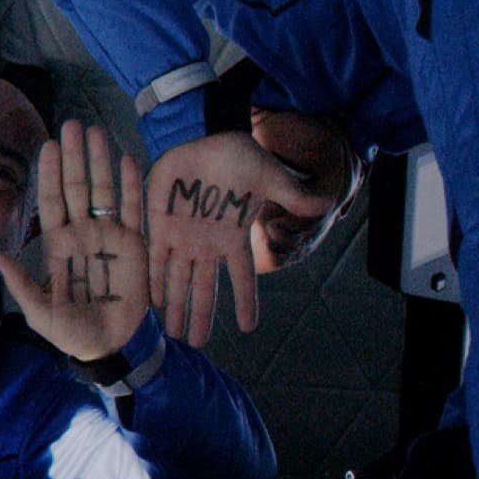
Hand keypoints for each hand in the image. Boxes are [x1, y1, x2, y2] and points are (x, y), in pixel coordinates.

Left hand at [0, 120, 151, 362]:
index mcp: (58, 245)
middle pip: (76, 187)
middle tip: (71, 124)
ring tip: (96, 131)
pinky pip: (133, 210)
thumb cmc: (70, 331)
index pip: (52, 201)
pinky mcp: (134, 244)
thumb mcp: (38, 312)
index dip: (50, 174)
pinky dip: (132, 186)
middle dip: (74, 156)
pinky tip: (128, 159)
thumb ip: (21, 284)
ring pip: (103, 191)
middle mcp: (83, 233)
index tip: (47, 145)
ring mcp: (108, 236)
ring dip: (100, 161)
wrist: (108, 345)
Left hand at [143, 132, 329, 345]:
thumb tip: (326, 204)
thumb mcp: (270, 177)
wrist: (208, 135)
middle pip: (204, 288)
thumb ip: (292, 195)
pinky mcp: (161, 222)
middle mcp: (207, 244)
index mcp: (233, 237)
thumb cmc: (241, 156)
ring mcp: (183, 236)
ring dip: (176, 306)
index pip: (241, 278)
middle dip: (199, 316)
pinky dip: (154, 278)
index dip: (245, 302)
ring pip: (178, 279)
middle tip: (196, 343)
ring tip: (172, 333)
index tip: (248, 328)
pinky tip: (153, 301)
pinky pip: (156, 257)